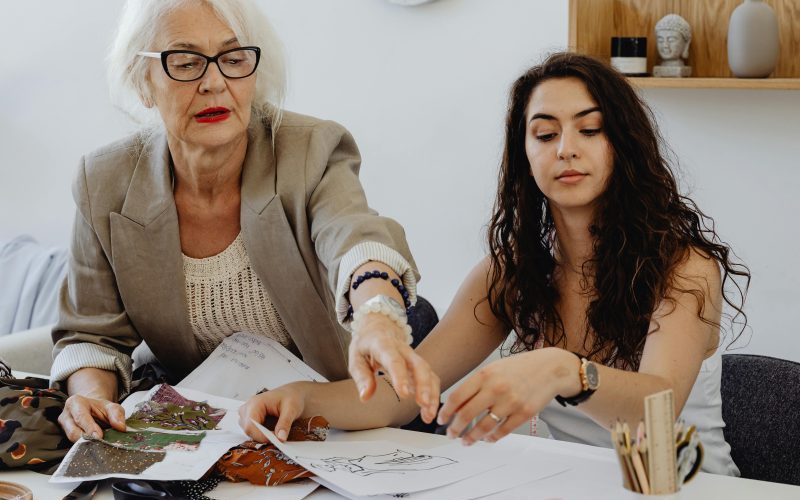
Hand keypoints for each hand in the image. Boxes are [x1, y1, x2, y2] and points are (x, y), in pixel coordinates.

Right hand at [58, 394, 126, 441]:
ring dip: (85, 444)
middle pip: (73, 431)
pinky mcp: (65, 436)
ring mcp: (64, 427)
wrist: (92, 411)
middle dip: (87, 439)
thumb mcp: (112, 407)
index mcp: (75, 402)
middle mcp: (66, 415)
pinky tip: (94, 448)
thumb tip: (121, 427)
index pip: (80, 417)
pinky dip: (84, 447)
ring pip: (71, 440)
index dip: (89, 428)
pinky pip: (73, 445)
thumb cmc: (101, 409)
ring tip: (98, 446)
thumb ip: (117, 414)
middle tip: (100, 444)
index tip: (99, 437)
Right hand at [238, 382, 308, 442]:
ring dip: (263, 437)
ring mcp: (247, 415)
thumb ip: (285, 423)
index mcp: (255, 403)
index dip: (261, 436)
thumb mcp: (291, 409)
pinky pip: (253, 433)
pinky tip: (274, 432)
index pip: (250, 426)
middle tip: (279, 438)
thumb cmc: (291, 397)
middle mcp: (247, 409)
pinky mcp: (250, 421)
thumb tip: (280, 439)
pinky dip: (263, 436)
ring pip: (250, 433)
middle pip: (248, 431)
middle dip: (263, 437)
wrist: (291, 394)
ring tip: (278, 433)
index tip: (276, 441)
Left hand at [348, 312, 439, 422]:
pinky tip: (429, 411)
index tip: (404, 394)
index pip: (394, 360)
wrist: (379, 327)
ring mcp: (413, 357)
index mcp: (384, 345)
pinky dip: (433, 394)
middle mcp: (403, 350)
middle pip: (418, 365)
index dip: (400, 376)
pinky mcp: (419, 365)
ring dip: (431, 393)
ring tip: (429, 414)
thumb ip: (361, 377)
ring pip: (428, 372)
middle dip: (424, 385)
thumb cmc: (366, 344)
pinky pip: (430, 377)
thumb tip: (365, 396)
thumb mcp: (355, 358)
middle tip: (423, 404)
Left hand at [436, 348, 579, 444]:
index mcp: (485, 375)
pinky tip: (487, 439)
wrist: (550, 368)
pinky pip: (503, 431)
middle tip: (451, 435)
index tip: (442, 419)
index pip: (458, 397)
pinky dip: (492, 438)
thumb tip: (456, 407)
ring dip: (472, 437)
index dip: (446, 411)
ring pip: (484, 427)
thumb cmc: (518, 368)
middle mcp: (496, 388)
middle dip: (455, 428)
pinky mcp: (524, 413)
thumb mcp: (493, 370)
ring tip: (466, 441)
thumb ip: (476, 386)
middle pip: (467, 414)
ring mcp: (511, 402)